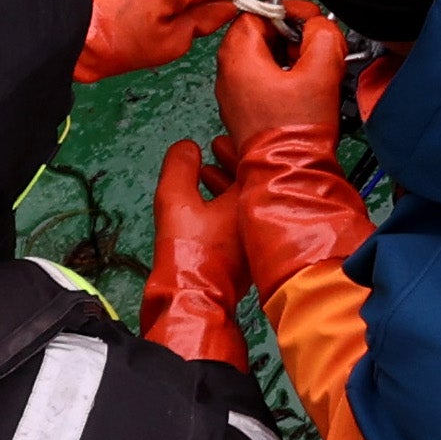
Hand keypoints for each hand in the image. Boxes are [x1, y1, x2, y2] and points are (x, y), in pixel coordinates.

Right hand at [140, 141, 247, 364]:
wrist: (193, 299)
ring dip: (228, 186)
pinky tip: (206, 207)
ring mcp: (257, 239)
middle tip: (215, 149)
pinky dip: (227, 208)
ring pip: (246, 202)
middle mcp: (264, 217)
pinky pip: (241, 221)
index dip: (237, 146)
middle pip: (254, 180)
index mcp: (256, 198)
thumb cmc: (189, 250)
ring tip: (205, 173)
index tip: (220, 140)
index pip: (256, 162)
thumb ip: (180, 166)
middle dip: (233, 163)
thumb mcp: (175, 199)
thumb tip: (187, 147)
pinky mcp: (248, 257)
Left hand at [211, 4, 374, 294]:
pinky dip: (282, 79)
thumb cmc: (296, 131)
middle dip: (289, 36)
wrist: (289, 173)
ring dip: (288, 58)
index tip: (310, 24)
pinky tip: (303, 92)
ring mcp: (232, 95)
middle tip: (314, 49)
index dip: (288, 13)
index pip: (257, 12)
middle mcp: (227, 74)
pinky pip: (261, 82)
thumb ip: (323, 35)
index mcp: (238, 56)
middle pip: (258, 34)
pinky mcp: (244, 113)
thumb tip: (319, 26)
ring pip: (261, 59)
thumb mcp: (321, 70)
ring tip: (312, 72)